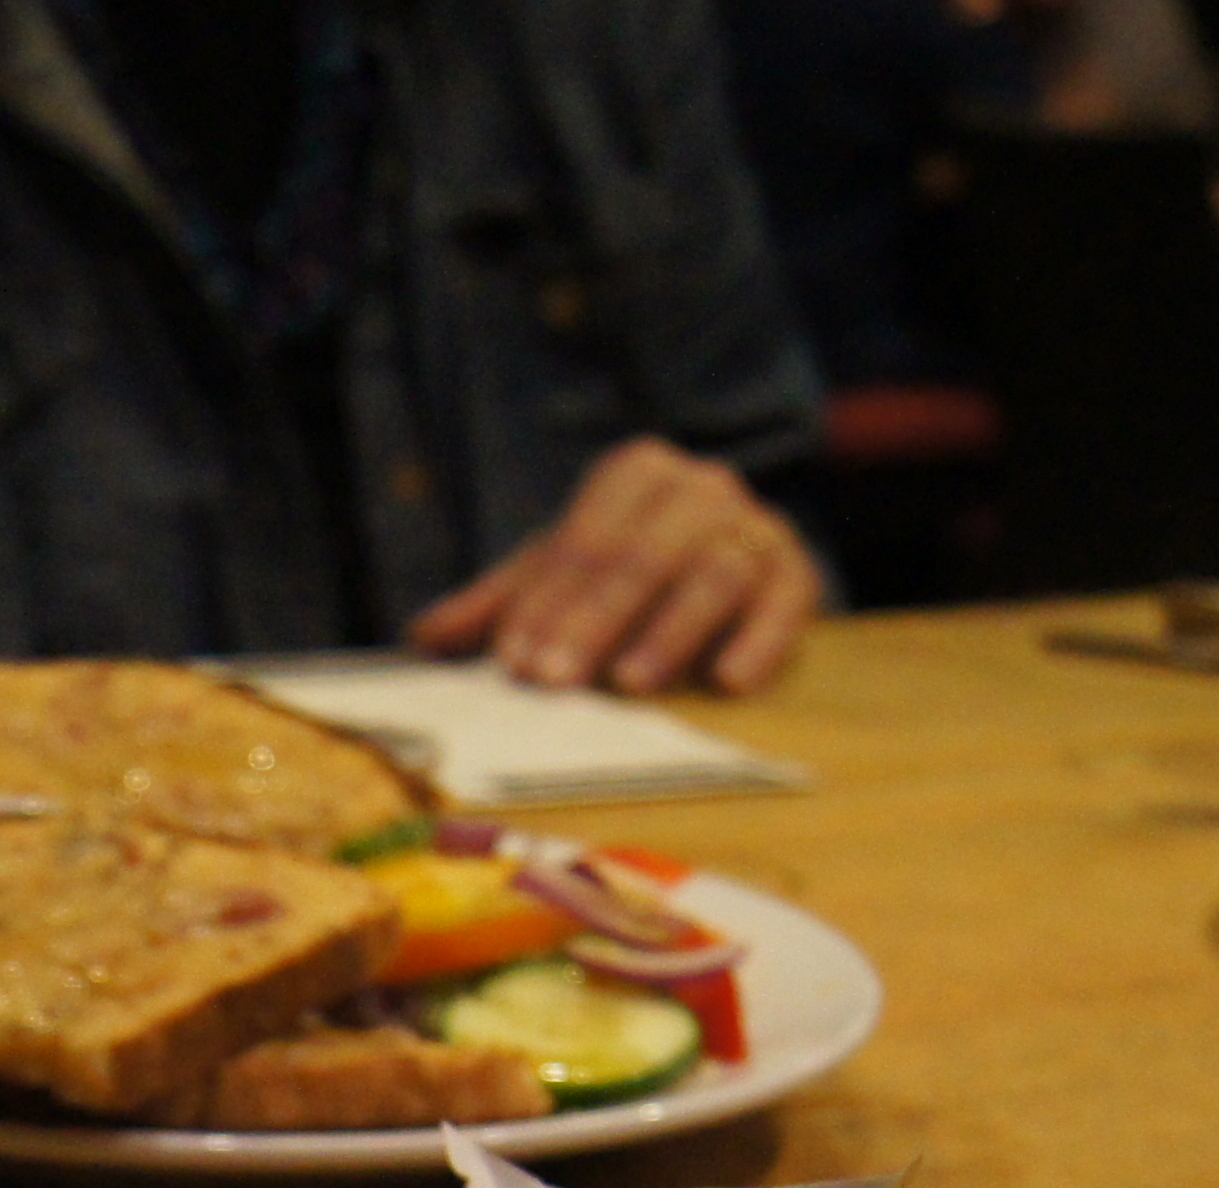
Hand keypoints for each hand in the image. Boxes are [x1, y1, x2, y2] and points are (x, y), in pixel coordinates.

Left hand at [405, 438, 823, 696]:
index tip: (514, 662)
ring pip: (712, 574)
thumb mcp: (564, 574)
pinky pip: (782, 603)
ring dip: (670, 633)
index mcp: (636, 473)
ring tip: (631, 684)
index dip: (545, 604)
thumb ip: (501, 603)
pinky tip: (728, 682)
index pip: (582, 542)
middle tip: (555, 682)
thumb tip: (422, 638)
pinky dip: (757, 642)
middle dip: (593, 622)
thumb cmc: (632, 569)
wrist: (738, 552)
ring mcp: (755, 526)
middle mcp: (700, 488)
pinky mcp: (797, 572)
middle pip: (642, 556)